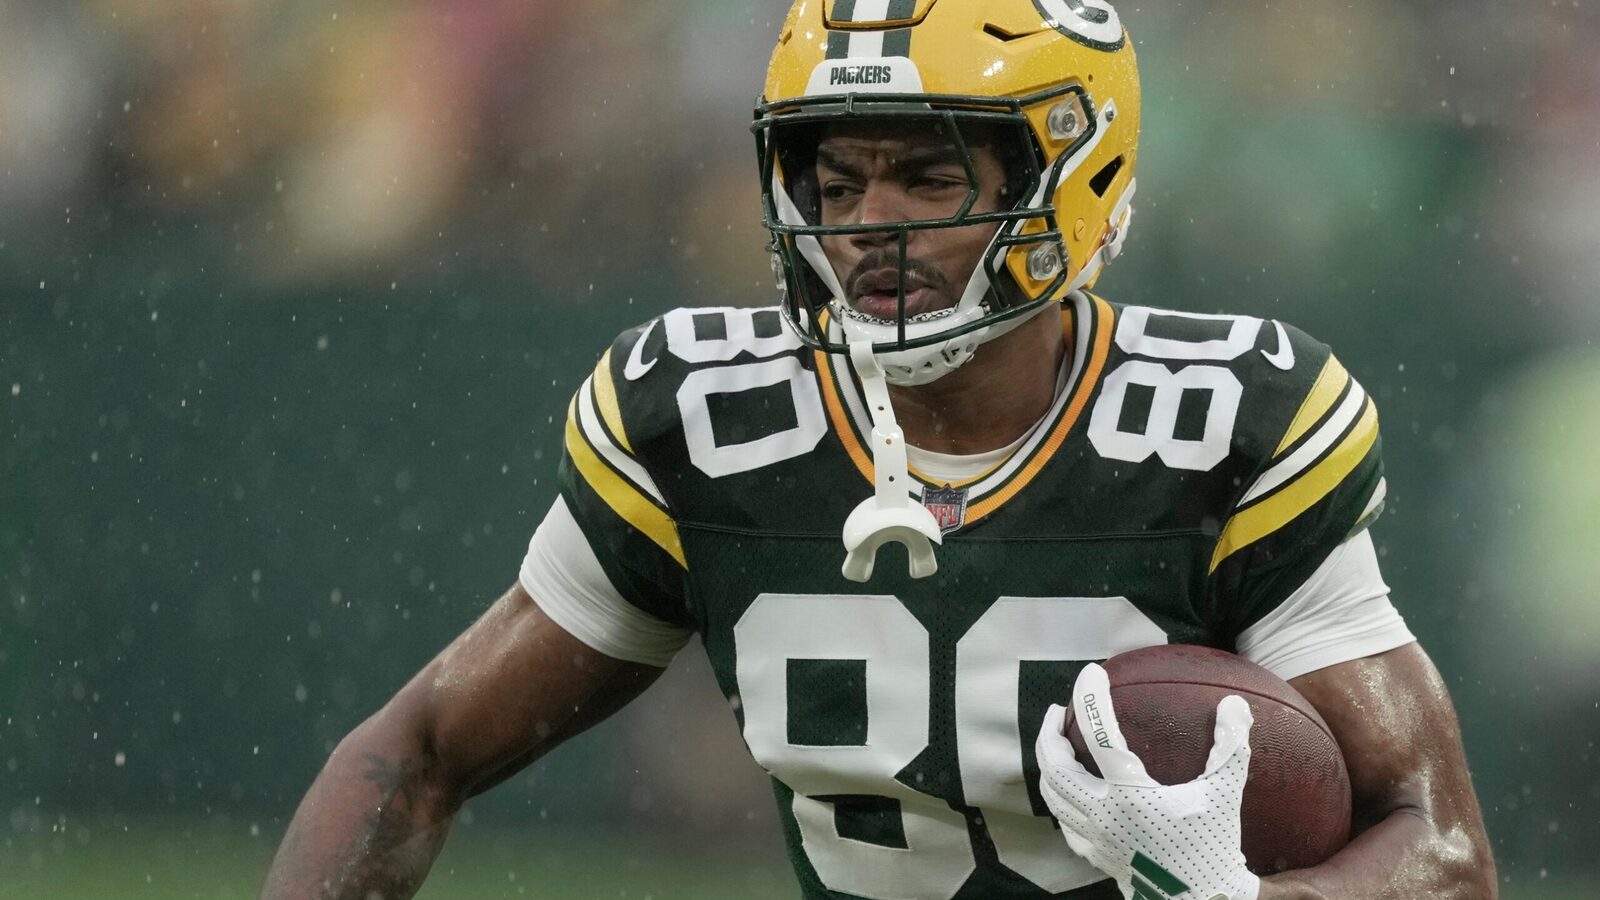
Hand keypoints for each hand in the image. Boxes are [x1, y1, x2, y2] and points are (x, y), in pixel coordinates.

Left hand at [1035, 663, 1259, 899]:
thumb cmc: (1213, 847)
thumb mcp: (1225, 794)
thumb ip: (1230, 748)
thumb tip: (1235, 704)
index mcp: (1130, 796)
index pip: (1099, 736)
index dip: (1091, 699)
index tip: (1090, 674)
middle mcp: (1103, 815)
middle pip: (1055, 767)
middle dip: (1049, 734)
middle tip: (1057, 712)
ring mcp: (1094, 837)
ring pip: (1053, 795)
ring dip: (1048, 765)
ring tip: (1057, 744)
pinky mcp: (1095, 854)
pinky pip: (1064, 822)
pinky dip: (1060, 798)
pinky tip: (1072, 790)